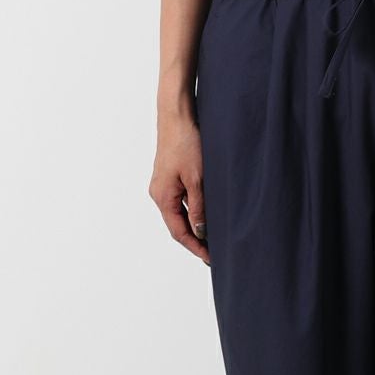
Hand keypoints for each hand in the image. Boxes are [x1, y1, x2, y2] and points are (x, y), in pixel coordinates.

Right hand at [149, 113, 208, 264]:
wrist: (177, 116)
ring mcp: (164, 185)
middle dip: (196, 240)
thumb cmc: (186, 143)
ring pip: (180, 213)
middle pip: (178, 225)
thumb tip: (201, 231)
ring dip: (196, 225)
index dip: (195, 247)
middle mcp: (159, 193)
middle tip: (215, 253)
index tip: (210, 259)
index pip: (179, 232)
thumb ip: (199, 207)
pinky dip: (193, 211)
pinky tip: (207, 214)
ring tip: (214, 237)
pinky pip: (181, 200)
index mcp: (163, 197)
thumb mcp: (197, 179)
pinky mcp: (170, 177)